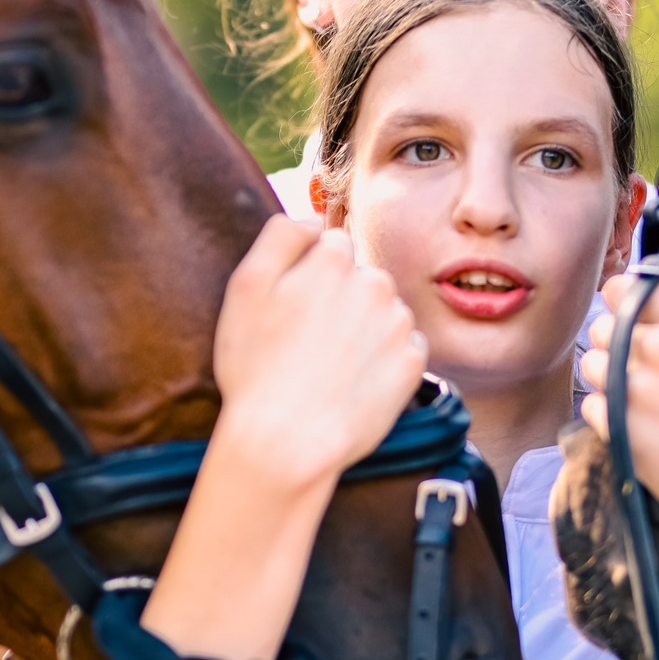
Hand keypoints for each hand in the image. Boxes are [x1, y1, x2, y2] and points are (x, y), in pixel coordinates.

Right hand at [212, 217, 426, 489]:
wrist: (287, 441)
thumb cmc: (255, 366)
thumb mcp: (245, 285)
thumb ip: (281, 235)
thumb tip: (314, 218)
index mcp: (334, 258)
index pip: (331, 247)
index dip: (308, 277)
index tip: (292, 310)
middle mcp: (375, 283)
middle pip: (361, 279)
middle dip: (340, 301)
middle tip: (307, 342)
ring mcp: (398, 325)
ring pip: (383, 313)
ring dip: (363, 330)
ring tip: (329, 366)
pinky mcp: (413, 364)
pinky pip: (402, 349)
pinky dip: (382, 361)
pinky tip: (353, 382)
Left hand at [577, 229, 658, 556]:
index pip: (636, 285)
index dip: (636, 297)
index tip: (646, 313)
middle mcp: (655, 349)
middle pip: (608, 318)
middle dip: (622, 331)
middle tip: (651, 358)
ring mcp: (631, 390)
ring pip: (592, 358)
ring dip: (609, 369)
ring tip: (646, 392)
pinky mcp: (614, 429)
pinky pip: (589, 402)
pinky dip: (606, 407)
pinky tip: (641, 421)